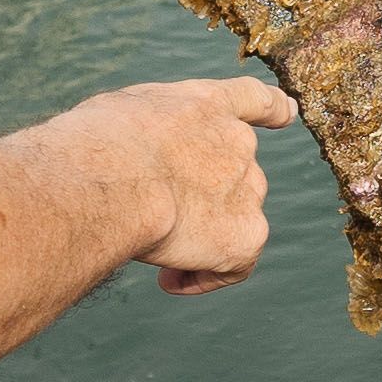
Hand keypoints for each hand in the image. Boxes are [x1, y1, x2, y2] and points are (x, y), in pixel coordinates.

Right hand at [58, 75, 293, 295]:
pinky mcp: (246, 236)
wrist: (112, 177)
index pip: (254, 100)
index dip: (272, 109)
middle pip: (235, 176)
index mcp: (207, 104)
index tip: (287, 114)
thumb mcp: (119, 114)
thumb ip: (145, 129)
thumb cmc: (95, 145)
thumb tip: (136, 155)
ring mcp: (248, 189)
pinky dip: (205, 277)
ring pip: (235, 221)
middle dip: (202, 197)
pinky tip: (169, 280)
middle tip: (156, 218)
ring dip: (203, 240)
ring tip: (153, 253)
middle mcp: (238, 143)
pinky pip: (235, 265)